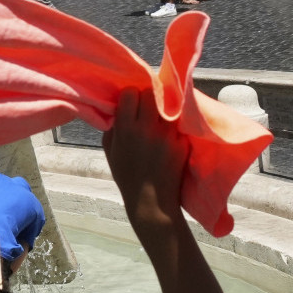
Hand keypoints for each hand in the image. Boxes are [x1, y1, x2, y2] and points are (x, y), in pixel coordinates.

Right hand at [102, 89, 189, 237]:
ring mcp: (167, 134)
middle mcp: (147, 128)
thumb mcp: (110, 150)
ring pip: (169, 105)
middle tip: (149, 106)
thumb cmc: (127, 175)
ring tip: (161, 118)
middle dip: (149, 96)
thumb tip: (119, 106)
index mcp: (126, 129)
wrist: (151, 200)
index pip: (131, 92)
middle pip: (152, 92)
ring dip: (165, 108)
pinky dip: (175, 124)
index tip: (132, 102)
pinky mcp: (182, 142)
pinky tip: (169, 134)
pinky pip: (179, 122)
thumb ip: (113, 126)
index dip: (131, 95)